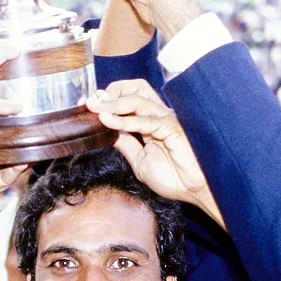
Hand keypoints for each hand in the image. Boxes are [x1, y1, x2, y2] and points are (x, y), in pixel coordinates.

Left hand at [85, 80, 221, 225]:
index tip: (87, 104)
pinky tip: (108, 121)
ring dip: (113, 104)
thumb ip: (125, 144)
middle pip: (135, 89)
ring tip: (95, 108)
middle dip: (111, 92)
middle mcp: (159, 115)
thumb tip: (107, 131)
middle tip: (90, 102)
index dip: (107, 99)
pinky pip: (145, 120)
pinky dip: (124, 120)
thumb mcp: (139, 161)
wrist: (194, 190)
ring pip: (137, 100)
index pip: (128, 100)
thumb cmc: (174, 178)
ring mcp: (166, 119)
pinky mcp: (171, 127)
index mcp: (151, 121)